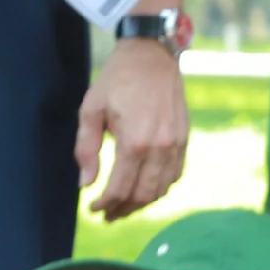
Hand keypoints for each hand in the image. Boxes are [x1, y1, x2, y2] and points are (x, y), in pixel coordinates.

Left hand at [75, 39, 189, 221]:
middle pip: (142, 195)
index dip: (105, 204)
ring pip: (160, 190)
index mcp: (134, 141)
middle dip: (123, 210)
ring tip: (124, 206)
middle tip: (108, 215)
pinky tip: (144, 189)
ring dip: (141, 203)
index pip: (120, 188)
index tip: (93, 209)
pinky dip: (159, 188)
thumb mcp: (91, 109)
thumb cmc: (117, 79)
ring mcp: (175, 145)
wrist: (152, 54)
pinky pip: (174, 175)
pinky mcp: (184, 139)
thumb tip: (85, 184)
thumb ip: (86, 149)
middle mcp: (159, 147)